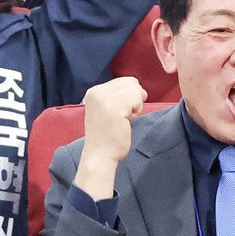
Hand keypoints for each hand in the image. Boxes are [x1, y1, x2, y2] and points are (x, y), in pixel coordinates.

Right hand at [76, 77, 146, 199]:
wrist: (100, 155)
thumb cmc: (108, 135)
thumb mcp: (107, 108)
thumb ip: (118, 96)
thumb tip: (141, 89)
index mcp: (94, 91)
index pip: (123, 81)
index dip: (129, 96)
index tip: (119, 112)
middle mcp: (97, 92)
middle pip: (131, 82)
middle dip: (133, 98)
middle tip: (123, 116)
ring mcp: (105, 99)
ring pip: (135, 89)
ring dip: (136, 105)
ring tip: (124, 119)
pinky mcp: (115, 108)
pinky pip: (137, 99)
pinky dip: (137, 110)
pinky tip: (127, 121)